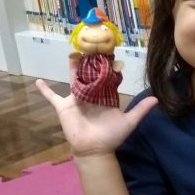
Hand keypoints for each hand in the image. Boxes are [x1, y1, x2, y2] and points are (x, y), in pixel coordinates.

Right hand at [36, 60, 156, 155]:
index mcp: (105, 97)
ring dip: (73, 67)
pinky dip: (45, 90)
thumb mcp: (128, 122)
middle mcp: (91, 95)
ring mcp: (76, 99)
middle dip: (90, 61)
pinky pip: (53, 97)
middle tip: (90, 44)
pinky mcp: (64, 107)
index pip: (106, 77)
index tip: (109, 51)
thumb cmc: (111, 136)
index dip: (107, 65)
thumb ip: (140, 109)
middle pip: (89, 74)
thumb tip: (157, 99)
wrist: (95, 150)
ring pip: (73, 79)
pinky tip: (37, 80)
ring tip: (72, 52)